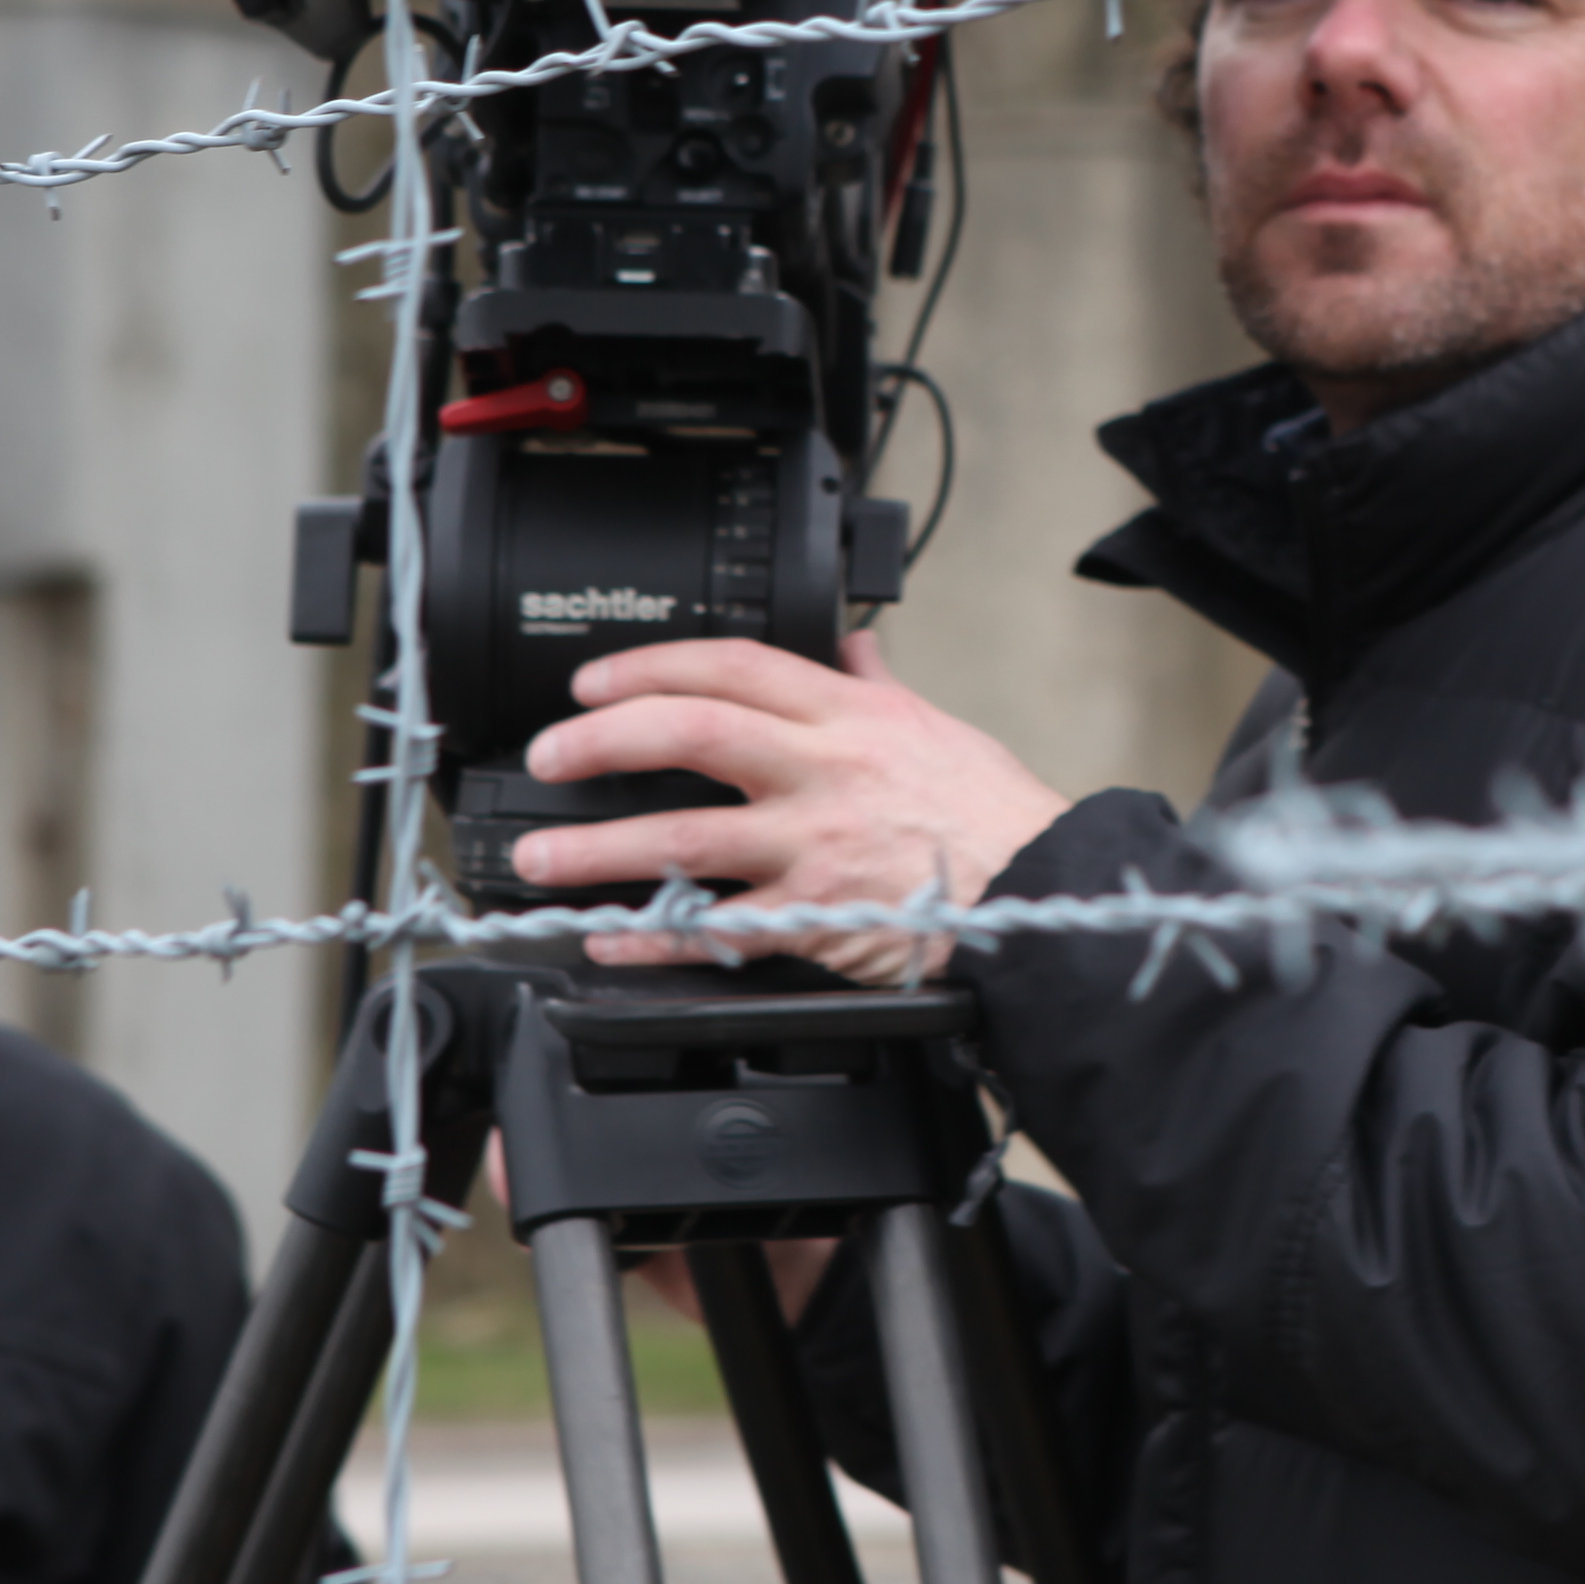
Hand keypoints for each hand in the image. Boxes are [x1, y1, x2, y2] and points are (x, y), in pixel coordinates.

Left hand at [513, 634, 1067, 983]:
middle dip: (603, 740)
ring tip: (540, 859)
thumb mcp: (937, 726)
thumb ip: (877, 684)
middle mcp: (824, 771)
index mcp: (850, 714)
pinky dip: (654, 938)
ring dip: (599, 851)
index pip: (733, 665)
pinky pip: (718, 930)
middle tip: (549, 754)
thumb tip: (852, 642)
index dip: (650, 665)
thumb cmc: (995, 815)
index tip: (594, 682)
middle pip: (692, 733)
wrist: (1044, 891)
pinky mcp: (819, 919)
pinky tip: (609, 940)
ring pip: (686, 836)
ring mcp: (816, 846)